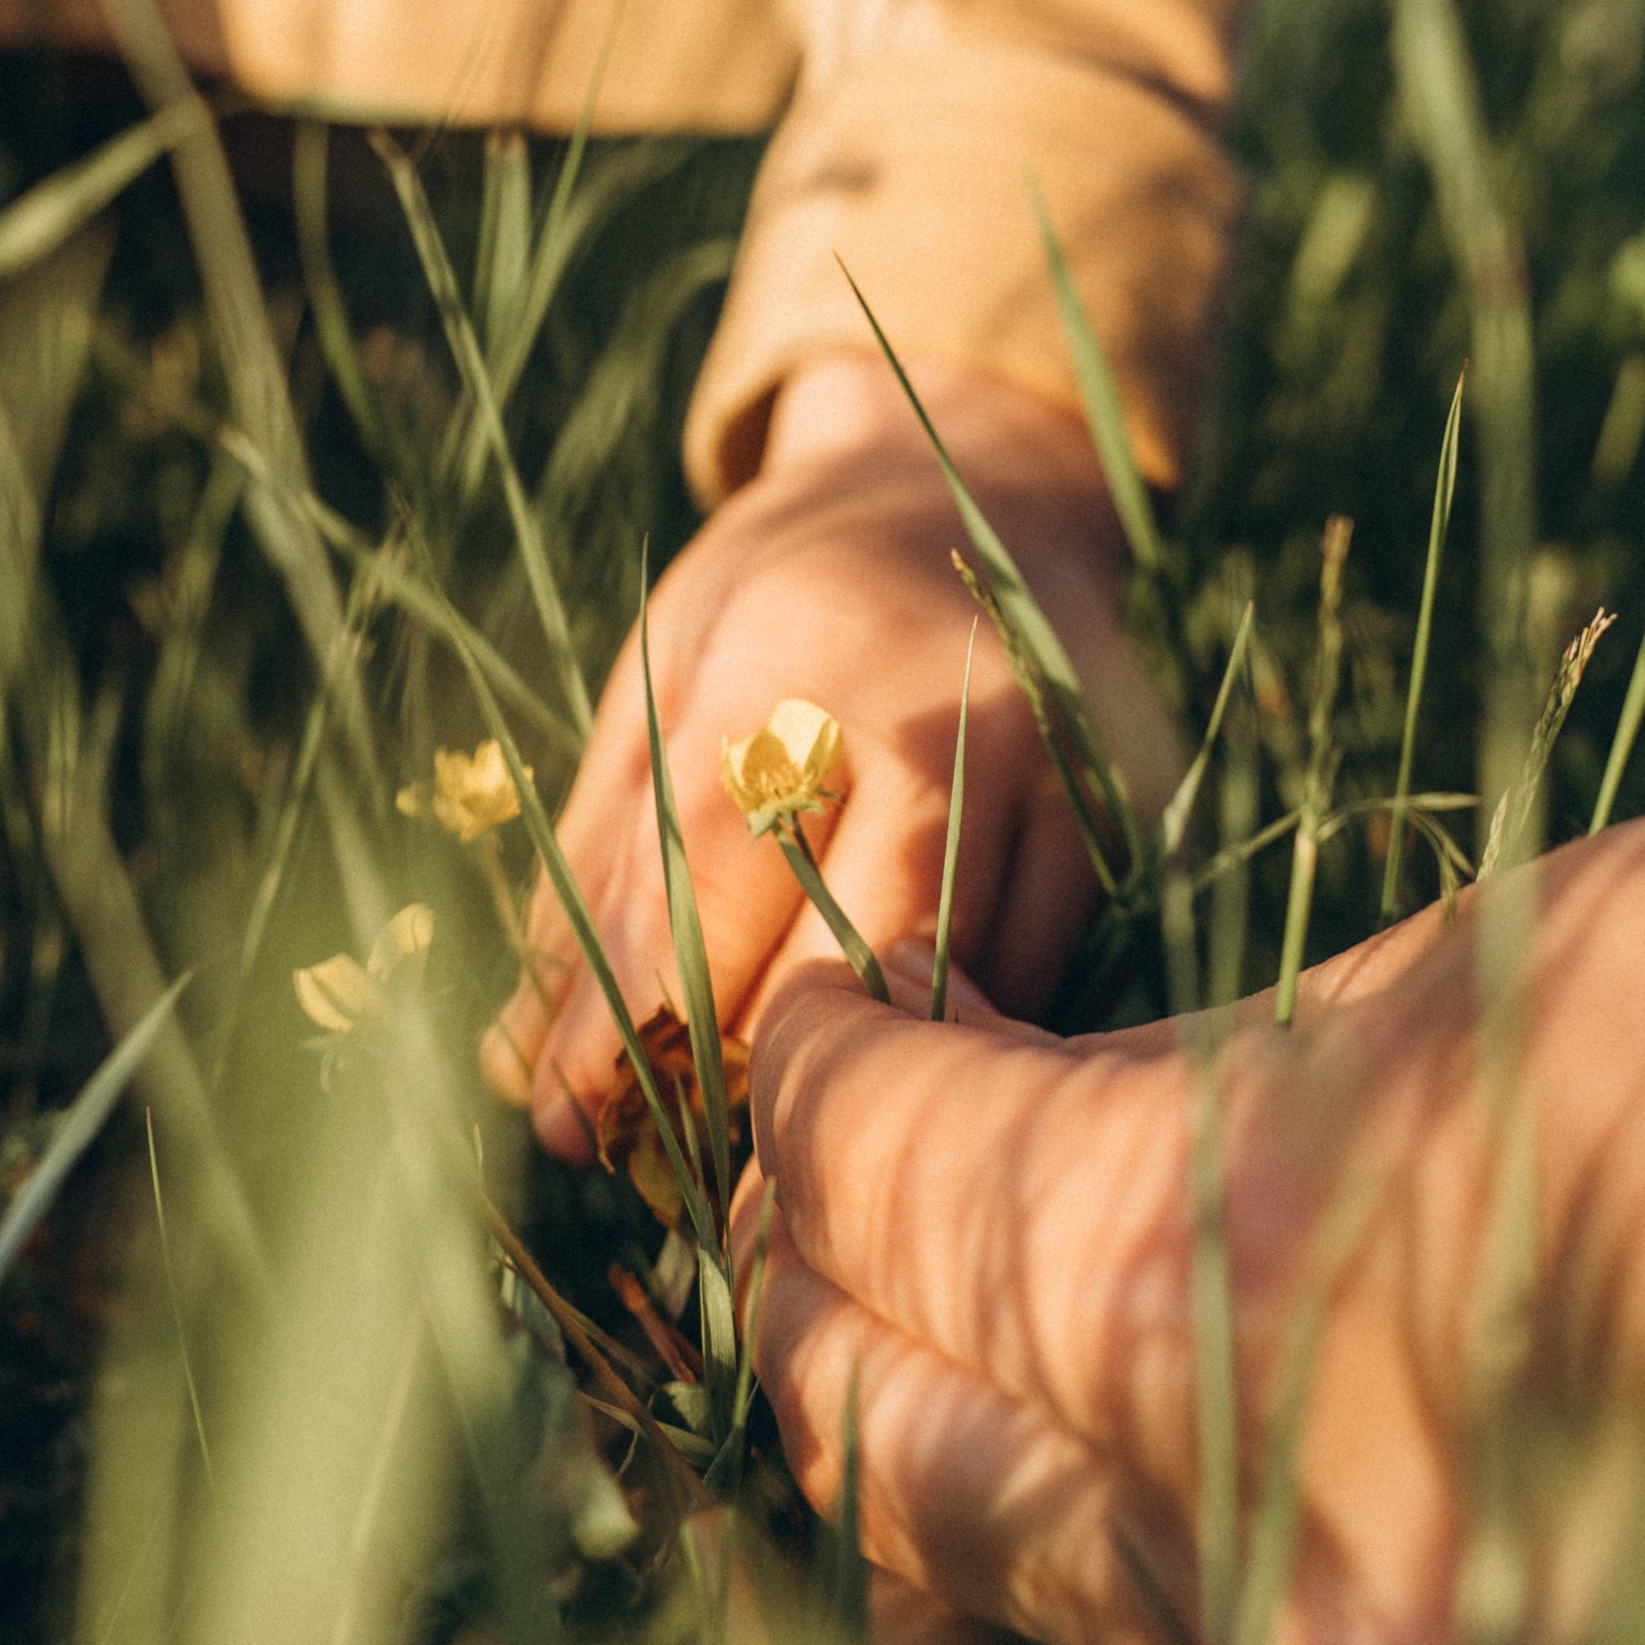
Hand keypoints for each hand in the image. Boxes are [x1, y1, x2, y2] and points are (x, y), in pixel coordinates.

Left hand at [480, 356, 1177, 1162]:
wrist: (973, 486)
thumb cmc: (785, 591)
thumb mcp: (664, 674)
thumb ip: (601, 860)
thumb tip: (519, 1057)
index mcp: (808, 648)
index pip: (709, 874)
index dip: (627, 1015)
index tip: (562, 1116)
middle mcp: (953, 708)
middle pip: (838, 955)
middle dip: (734, 1077)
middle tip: (657, 1159)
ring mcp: (1058, 768)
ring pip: (948, 991)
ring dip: (848, 1085)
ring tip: (759, 1138)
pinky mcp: (1126, 821)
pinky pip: (1031, 982)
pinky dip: (950, 1043)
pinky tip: (884, 1074)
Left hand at [738, 931, 1473, 1644]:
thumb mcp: (1533, 962)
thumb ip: (1220, 1073)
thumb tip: (1012, 1082)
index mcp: (1245, 1279)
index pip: (891, 1178)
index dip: (830, 1070)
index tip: (835, 1015)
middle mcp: (1256, 1569)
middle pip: (880, 1414)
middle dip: (822, 1258)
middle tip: (841, 1164)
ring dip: (886, 1485)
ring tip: (899, 1359)